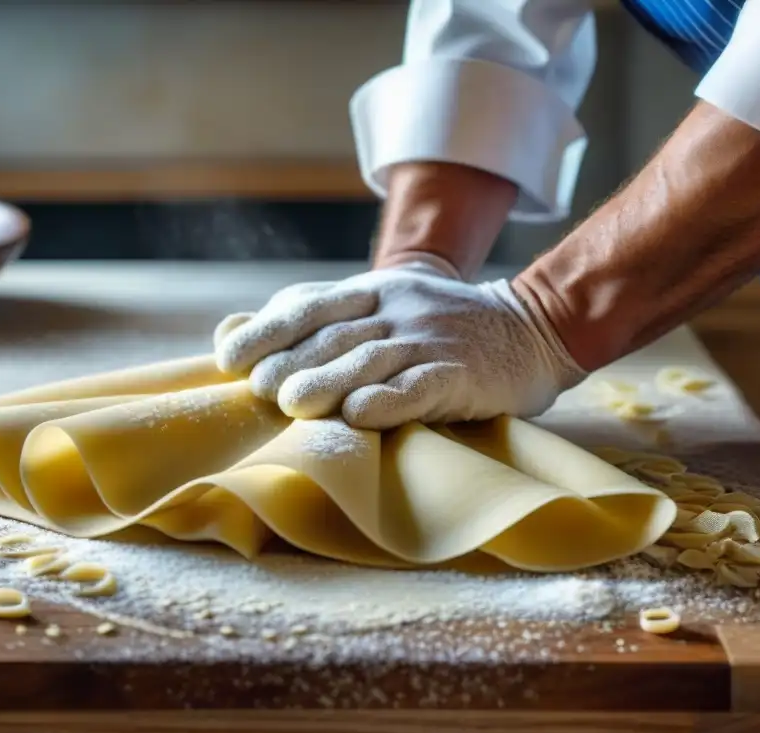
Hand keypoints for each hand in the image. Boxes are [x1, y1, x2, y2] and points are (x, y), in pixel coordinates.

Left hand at [214, 255, 584, 429]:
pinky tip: (360, 415)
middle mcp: (397, 309)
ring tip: (292, 404)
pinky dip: (390, 401)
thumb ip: (315, 315)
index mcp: (372, 291)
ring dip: (329, 380)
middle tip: (258, 390)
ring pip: (372, 359)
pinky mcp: (461, 374)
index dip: (267, 331)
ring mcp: (430, 340)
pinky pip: (421, 386)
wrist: (530, 326)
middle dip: (290, 360)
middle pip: (334, 335)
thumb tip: (230, 329)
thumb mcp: (380, 304)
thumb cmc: (438, 326)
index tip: (229, 358)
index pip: (308, 306)